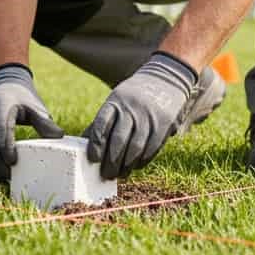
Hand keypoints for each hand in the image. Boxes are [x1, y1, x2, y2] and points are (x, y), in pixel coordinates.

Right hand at [0, 64, 64, 181]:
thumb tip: (60, 135)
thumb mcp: (35, 107)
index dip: (6, 146)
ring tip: (2, 177)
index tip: (13, 162)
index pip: (1, 128)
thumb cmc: (23, 100)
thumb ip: (44, 122)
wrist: (4, 86)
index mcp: (2, 104)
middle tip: (8, 176)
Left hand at [84, 52, 198, 179]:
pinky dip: (141, 161)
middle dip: (111, 161)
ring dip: (126, 165)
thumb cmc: (134, 95)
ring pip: (135, 148)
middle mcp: (131, 108)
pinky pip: (151, 149)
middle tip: (106, 174)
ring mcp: (148, 117)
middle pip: (118, 140)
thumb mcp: (117, 100)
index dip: (96, 144)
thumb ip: (104, 120)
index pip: (101, 124)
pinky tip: (135, 166)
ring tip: (120, 174)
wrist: (166, 79)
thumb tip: (87, 143)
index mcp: (115, 101)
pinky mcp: (164, 125)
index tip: (92, 159)